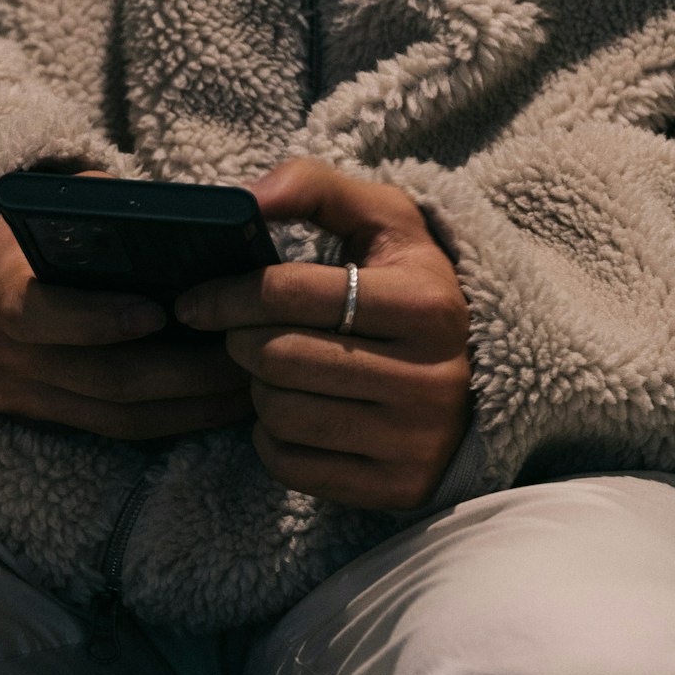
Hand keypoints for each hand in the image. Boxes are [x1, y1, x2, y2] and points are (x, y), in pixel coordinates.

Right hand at [0, 174, 252, 440]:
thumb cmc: (37, 233)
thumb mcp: (62, 208)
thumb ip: (111, 214)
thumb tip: (193, 222)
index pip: (41, 315)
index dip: (99, 319)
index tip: (160, 310)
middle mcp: (3, 353)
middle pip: (104, 379)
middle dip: (184, 373)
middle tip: (244, 355)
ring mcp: (21, 395)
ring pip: (119, 418)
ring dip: (192, 407)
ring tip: (248, 386)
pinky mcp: (40, 421)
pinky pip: (116, 431)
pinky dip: (172, 420)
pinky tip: (217, 405)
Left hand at [175, 160, 471, 510]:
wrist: (478, 386)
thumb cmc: (410, 291)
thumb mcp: (386, 224)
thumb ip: (316, 188)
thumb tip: (245, 198)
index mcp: (426, 303)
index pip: (290, 292)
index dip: (226, 294)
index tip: (196, 299)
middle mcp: (429, 376)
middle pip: (276, 357)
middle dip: (241, 342)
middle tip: (240, 334)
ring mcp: (413, 439)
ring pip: (279, 413)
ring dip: (258, 390)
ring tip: (275, 371)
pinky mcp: (395, 487)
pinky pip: (290, 465)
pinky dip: (272, 439)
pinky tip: (295, 413)